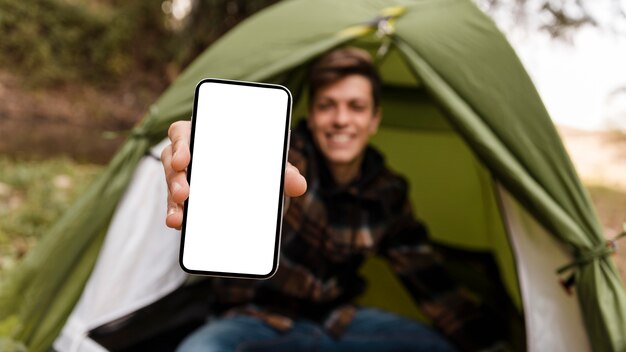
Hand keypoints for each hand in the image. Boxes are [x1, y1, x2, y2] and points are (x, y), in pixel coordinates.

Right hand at [161, 120, 306, 228]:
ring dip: (174, 201)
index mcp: (209, 136)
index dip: (181, 143)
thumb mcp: (274, 169)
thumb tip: (298, 185)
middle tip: (185, 194)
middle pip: (172, 159)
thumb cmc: (262, 169)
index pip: (184, 132)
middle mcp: (193, 154)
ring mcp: (187, 178)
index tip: (185, 159)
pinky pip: (176, 206)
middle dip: (176, 177)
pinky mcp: (187, 201)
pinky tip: (179, 225)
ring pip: (172, 185)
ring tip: (180, 218)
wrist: (262, 197)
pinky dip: (177, 215)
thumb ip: (286, 173)